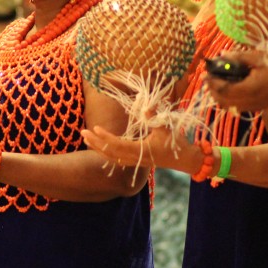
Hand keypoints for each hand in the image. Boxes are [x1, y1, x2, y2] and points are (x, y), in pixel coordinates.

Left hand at [82, 124, 201, 174]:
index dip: (105, 138)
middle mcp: (135, 158)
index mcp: (141, 151)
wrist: (184, 160)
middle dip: (95, 143)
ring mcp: (134, 162)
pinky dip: (105, 154)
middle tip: (82, 132)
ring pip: (111, 157)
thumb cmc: (175, 142)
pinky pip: (116, 159)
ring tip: (86, 138)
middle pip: (110, 153)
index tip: (96, 128)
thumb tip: (147, 105)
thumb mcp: (165, 127)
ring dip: (97, 148)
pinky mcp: (135, 162)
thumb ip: (154, 117)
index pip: (118, 145)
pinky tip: (97, 147)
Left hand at [205, 50, 267, 111]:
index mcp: (249, 88)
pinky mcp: (255, 108)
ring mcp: (251, 107)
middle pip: (221, 99)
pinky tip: (227, 88)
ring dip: (218, 95)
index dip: (212, 82)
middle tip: (208, 78)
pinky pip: (235, 107)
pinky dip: (227, 99)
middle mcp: (248, 101)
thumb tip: (222, 54)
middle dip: (212, 89)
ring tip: (215, 83)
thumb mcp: (260, 58)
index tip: (206, 73)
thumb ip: (239, 57)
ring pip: (227, 106)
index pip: (223, 88)